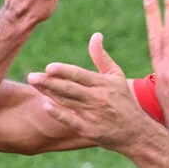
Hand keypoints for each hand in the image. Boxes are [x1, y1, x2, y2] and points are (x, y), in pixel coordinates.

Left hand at [27, 34, 147, 153]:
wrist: (136, 132)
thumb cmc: (124, 101)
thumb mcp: (116, 77)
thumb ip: (102, 57)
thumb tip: (95, 35)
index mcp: (103, 83)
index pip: (80, 75)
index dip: (64, 71)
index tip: (49, 67)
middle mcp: (97, 98)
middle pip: (69, 88)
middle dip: (49, 82)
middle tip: (31, 76)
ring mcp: (93, 114)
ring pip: (66, 101)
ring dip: (49, 93)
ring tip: (34, 84)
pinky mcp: (89, 130)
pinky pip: (70, 120)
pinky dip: (58, 113)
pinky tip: (45, 105)